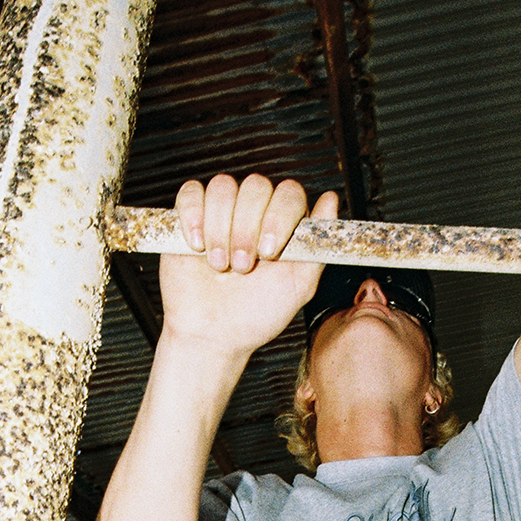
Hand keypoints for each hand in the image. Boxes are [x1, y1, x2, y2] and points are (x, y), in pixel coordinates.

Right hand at [158, 175, 339, 358]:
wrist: (213, 335)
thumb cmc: (257, 314)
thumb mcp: (298, 286)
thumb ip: (317, 245)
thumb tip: (331, 200)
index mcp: (284, 223)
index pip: (288, 193)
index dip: (278, 217)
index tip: (268, 253)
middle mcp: (254, 211)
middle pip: (255, 185)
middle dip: (246, 228)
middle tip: (242, 267)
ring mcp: (221, 211)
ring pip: (222, 187)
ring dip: (220, 228)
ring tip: (219, 265)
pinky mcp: (190, 216)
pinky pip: (191, 193)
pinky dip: (192, 216)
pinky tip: (197, 247)